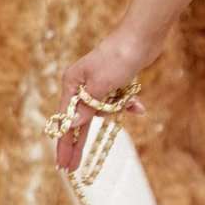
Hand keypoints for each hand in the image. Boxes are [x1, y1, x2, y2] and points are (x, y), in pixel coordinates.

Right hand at [53, 26, 159, 171]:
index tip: (62, 166)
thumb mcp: (101, 86)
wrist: (141, 36)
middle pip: (79, 120)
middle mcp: (81, 84)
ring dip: (115, 110)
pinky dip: (127, 104)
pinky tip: (139, 106)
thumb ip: (87, 107)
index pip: (65, 121)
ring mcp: (97, 83)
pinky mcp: (114, 82)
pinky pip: (116, 101)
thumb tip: (72, 125)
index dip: (64, 145)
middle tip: (72, 168)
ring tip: (129, 100)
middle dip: (78, 143)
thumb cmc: (118, 58)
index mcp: (72, 83)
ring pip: (102, 110)